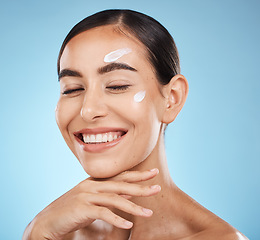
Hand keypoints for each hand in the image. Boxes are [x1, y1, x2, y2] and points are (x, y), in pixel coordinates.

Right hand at [27, 168, 160, 239]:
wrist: (47, 221)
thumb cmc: (70, 211)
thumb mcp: (91, 200)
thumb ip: (107, 196)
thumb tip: (126, 194)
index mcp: (95, 181)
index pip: (120, 176)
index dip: (137, 174)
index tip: (153, 172)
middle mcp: (92, 185)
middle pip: (121, 184)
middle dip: (141, 186)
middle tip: (157, 187)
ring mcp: (87, 195)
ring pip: (115, 199)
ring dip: (134, 207)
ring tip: (149, 213)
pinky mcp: (82, 208)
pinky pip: (104, 213)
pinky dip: (117, 219)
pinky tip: (128, 225)